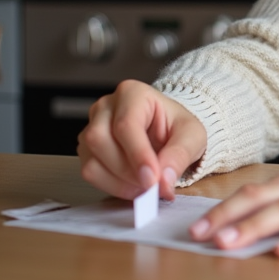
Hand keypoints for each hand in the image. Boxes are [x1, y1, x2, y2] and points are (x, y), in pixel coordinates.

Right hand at [77, 79, 206, 200]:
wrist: (167, 130)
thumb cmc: (176, 126)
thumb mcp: (192, 135)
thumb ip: (180, 155)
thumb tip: (164, 181)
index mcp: (132, 93)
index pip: (126, 125)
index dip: (138, 155)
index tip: (152, 179)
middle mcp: (106, 107)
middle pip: (100, 141)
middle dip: (128, 171)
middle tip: (152, 185)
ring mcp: (91, 127)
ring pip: (92, 160)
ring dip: (119, 181)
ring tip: (145, 185)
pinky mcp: (86, 150)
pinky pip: (90, 173)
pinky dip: (111, 186)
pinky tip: (132, 185)